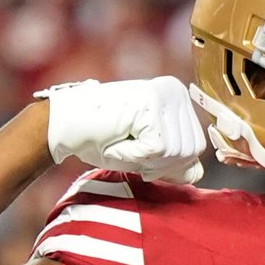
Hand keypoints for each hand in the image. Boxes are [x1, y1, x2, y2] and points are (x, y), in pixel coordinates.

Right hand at [36, 77, 206, 182]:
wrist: (65, 124)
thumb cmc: (103, 138)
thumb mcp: (148, 156)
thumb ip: (175, 164)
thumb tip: (198, 173)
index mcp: (179, 99)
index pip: (197, 149)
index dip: (167, 162)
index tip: (139, 146)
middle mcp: (176, 91)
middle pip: (191, 152)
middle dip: (158, 162)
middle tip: (128, 144)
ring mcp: (164, 95)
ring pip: (176, 153)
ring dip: (144, 158)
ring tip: (122, 139)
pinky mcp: (150, 106)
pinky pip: (157, 150)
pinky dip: (133, 154)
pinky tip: (117, 138)